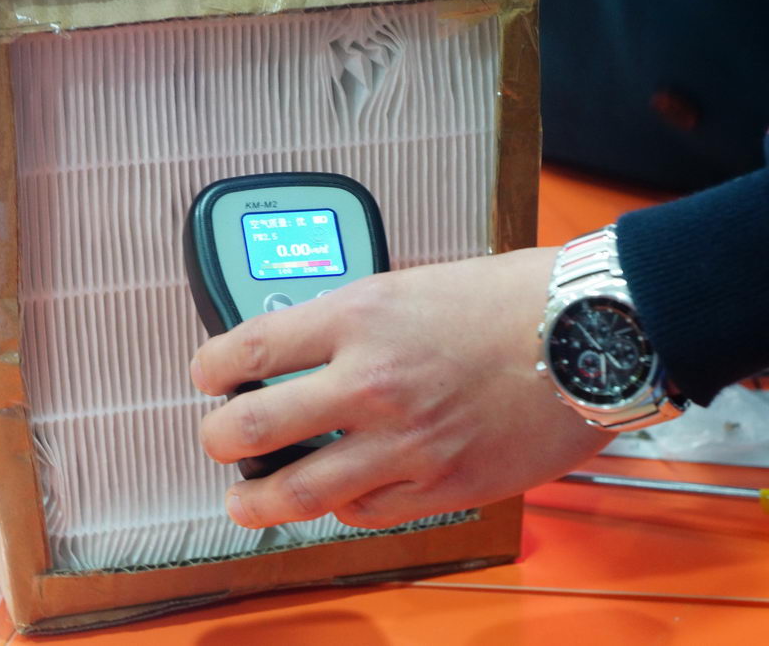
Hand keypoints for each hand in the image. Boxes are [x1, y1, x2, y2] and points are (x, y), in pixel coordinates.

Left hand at [190, 247, 612, 528]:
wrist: (590, 332)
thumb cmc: (509, 300)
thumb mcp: (409, 283)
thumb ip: (349, 320)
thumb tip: (299, 346)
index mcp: (358, 317)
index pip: (246, 346)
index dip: (209, 366)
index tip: (207, 376)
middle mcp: (371, 381)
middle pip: (252, 427)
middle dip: (217, 439)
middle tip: (217, 440)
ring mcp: (404, 440)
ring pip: (299, 491)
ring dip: (257, 501)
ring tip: (243, 501)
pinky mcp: (442, 483)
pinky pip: (365, 513)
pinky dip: (337, 510)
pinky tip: (331, 501)